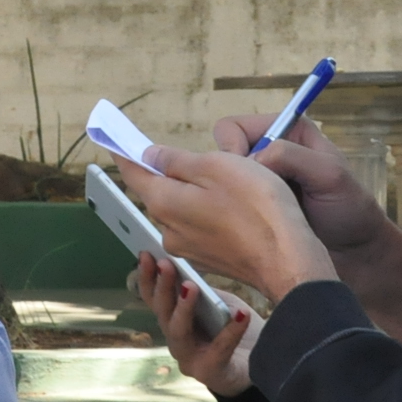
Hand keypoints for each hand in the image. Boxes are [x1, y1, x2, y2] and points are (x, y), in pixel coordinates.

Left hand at [121, 147, 338, 305]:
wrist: (288, 261)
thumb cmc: (256, 208)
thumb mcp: (216, 167)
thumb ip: (177, 160)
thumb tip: (150, 156)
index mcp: (164, 202)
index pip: (134, 173)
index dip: (125, 154)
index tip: (114, 141)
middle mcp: (168, 230)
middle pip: (160, 192)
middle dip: (171, 173)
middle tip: (199, 157)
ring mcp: (189, 248)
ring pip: (182, 210)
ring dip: (195, 194)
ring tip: (228, 183)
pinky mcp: (211, 259)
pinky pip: (200, 227)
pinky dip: (209, 213)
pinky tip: (235, 208)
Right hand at [136, 253, 260, 396]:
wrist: (261, 368)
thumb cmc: (234, 331)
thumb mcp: (219, 306)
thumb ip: (205, 293)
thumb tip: (192, 270)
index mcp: (174, 321)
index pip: (154, 299)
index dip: (147, 277)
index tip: (145, 253)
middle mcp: (176, 341)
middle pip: (162, 313)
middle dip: (163, 287)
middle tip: (165, 264)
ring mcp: (190, 359)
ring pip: (178, 332)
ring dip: (183, 308)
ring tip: (192, 286)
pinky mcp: (211, 372)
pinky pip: (219, 349)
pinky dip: (231, 330)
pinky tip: (242, 313)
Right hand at [213, 114, 392, 254]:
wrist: (357, 253)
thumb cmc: (350, 210)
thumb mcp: (328, 174)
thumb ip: (291, 156)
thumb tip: (251, 160)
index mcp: (286, 130)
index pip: (234, 128)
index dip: (232, 149)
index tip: (246, 177)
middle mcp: (269, 150)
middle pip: (223, 154)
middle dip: (232, 176)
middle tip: (253, 200)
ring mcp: (261, 180)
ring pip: (223, 181)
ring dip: (235, 197)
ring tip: (258, 215)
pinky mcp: (256, 206)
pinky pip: (229, 204)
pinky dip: (236, 213)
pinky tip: (254, 226)